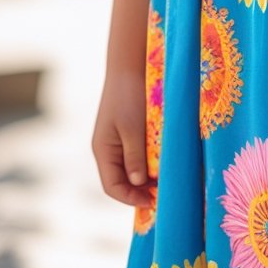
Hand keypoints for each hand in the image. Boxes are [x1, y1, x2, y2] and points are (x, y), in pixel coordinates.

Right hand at [91, 68, 154, 208]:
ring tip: (164, 179)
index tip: (153, 201)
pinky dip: (148, 162)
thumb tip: (139, 184)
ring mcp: (117, 141)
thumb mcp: (132, 128)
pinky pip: (137, 155)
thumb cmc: (129, 96)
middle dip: (140, 191)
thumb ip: (135, 156)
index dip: (130, 199)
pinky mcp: (128, 132)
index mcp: (103, 151)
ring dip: (145, 177)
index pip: (112, 187)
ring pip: (130, 169)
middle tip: (163, 193)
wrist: (129, 66)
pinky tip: (162, 162)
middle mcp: (107, 149)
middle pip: (121, 181)